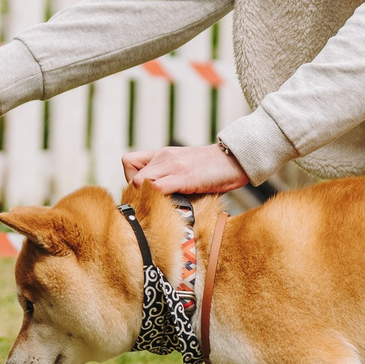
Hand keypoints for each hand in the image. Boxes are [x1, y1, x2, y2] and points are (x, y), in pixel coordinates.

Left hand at [120, 142, 249, 194]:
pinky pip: (158, 187)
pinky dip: (159, 200)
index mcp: (162, 154)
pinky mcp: (184, 176)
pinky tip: (171, 207)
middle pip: (131, 177)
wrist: (236, 159)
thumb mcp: (185, 168)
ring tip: (161, 208)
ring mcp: (172, 166)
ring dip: (147, 199)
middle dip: (138, 196)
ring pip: (140, 182)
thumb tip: (158, 200)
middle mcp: (163, 157)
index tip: (145, 193)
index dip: (132, 180)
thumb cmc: (213, 169)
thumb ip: (170, 178)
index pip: (128, 162)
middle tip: (153, 207)